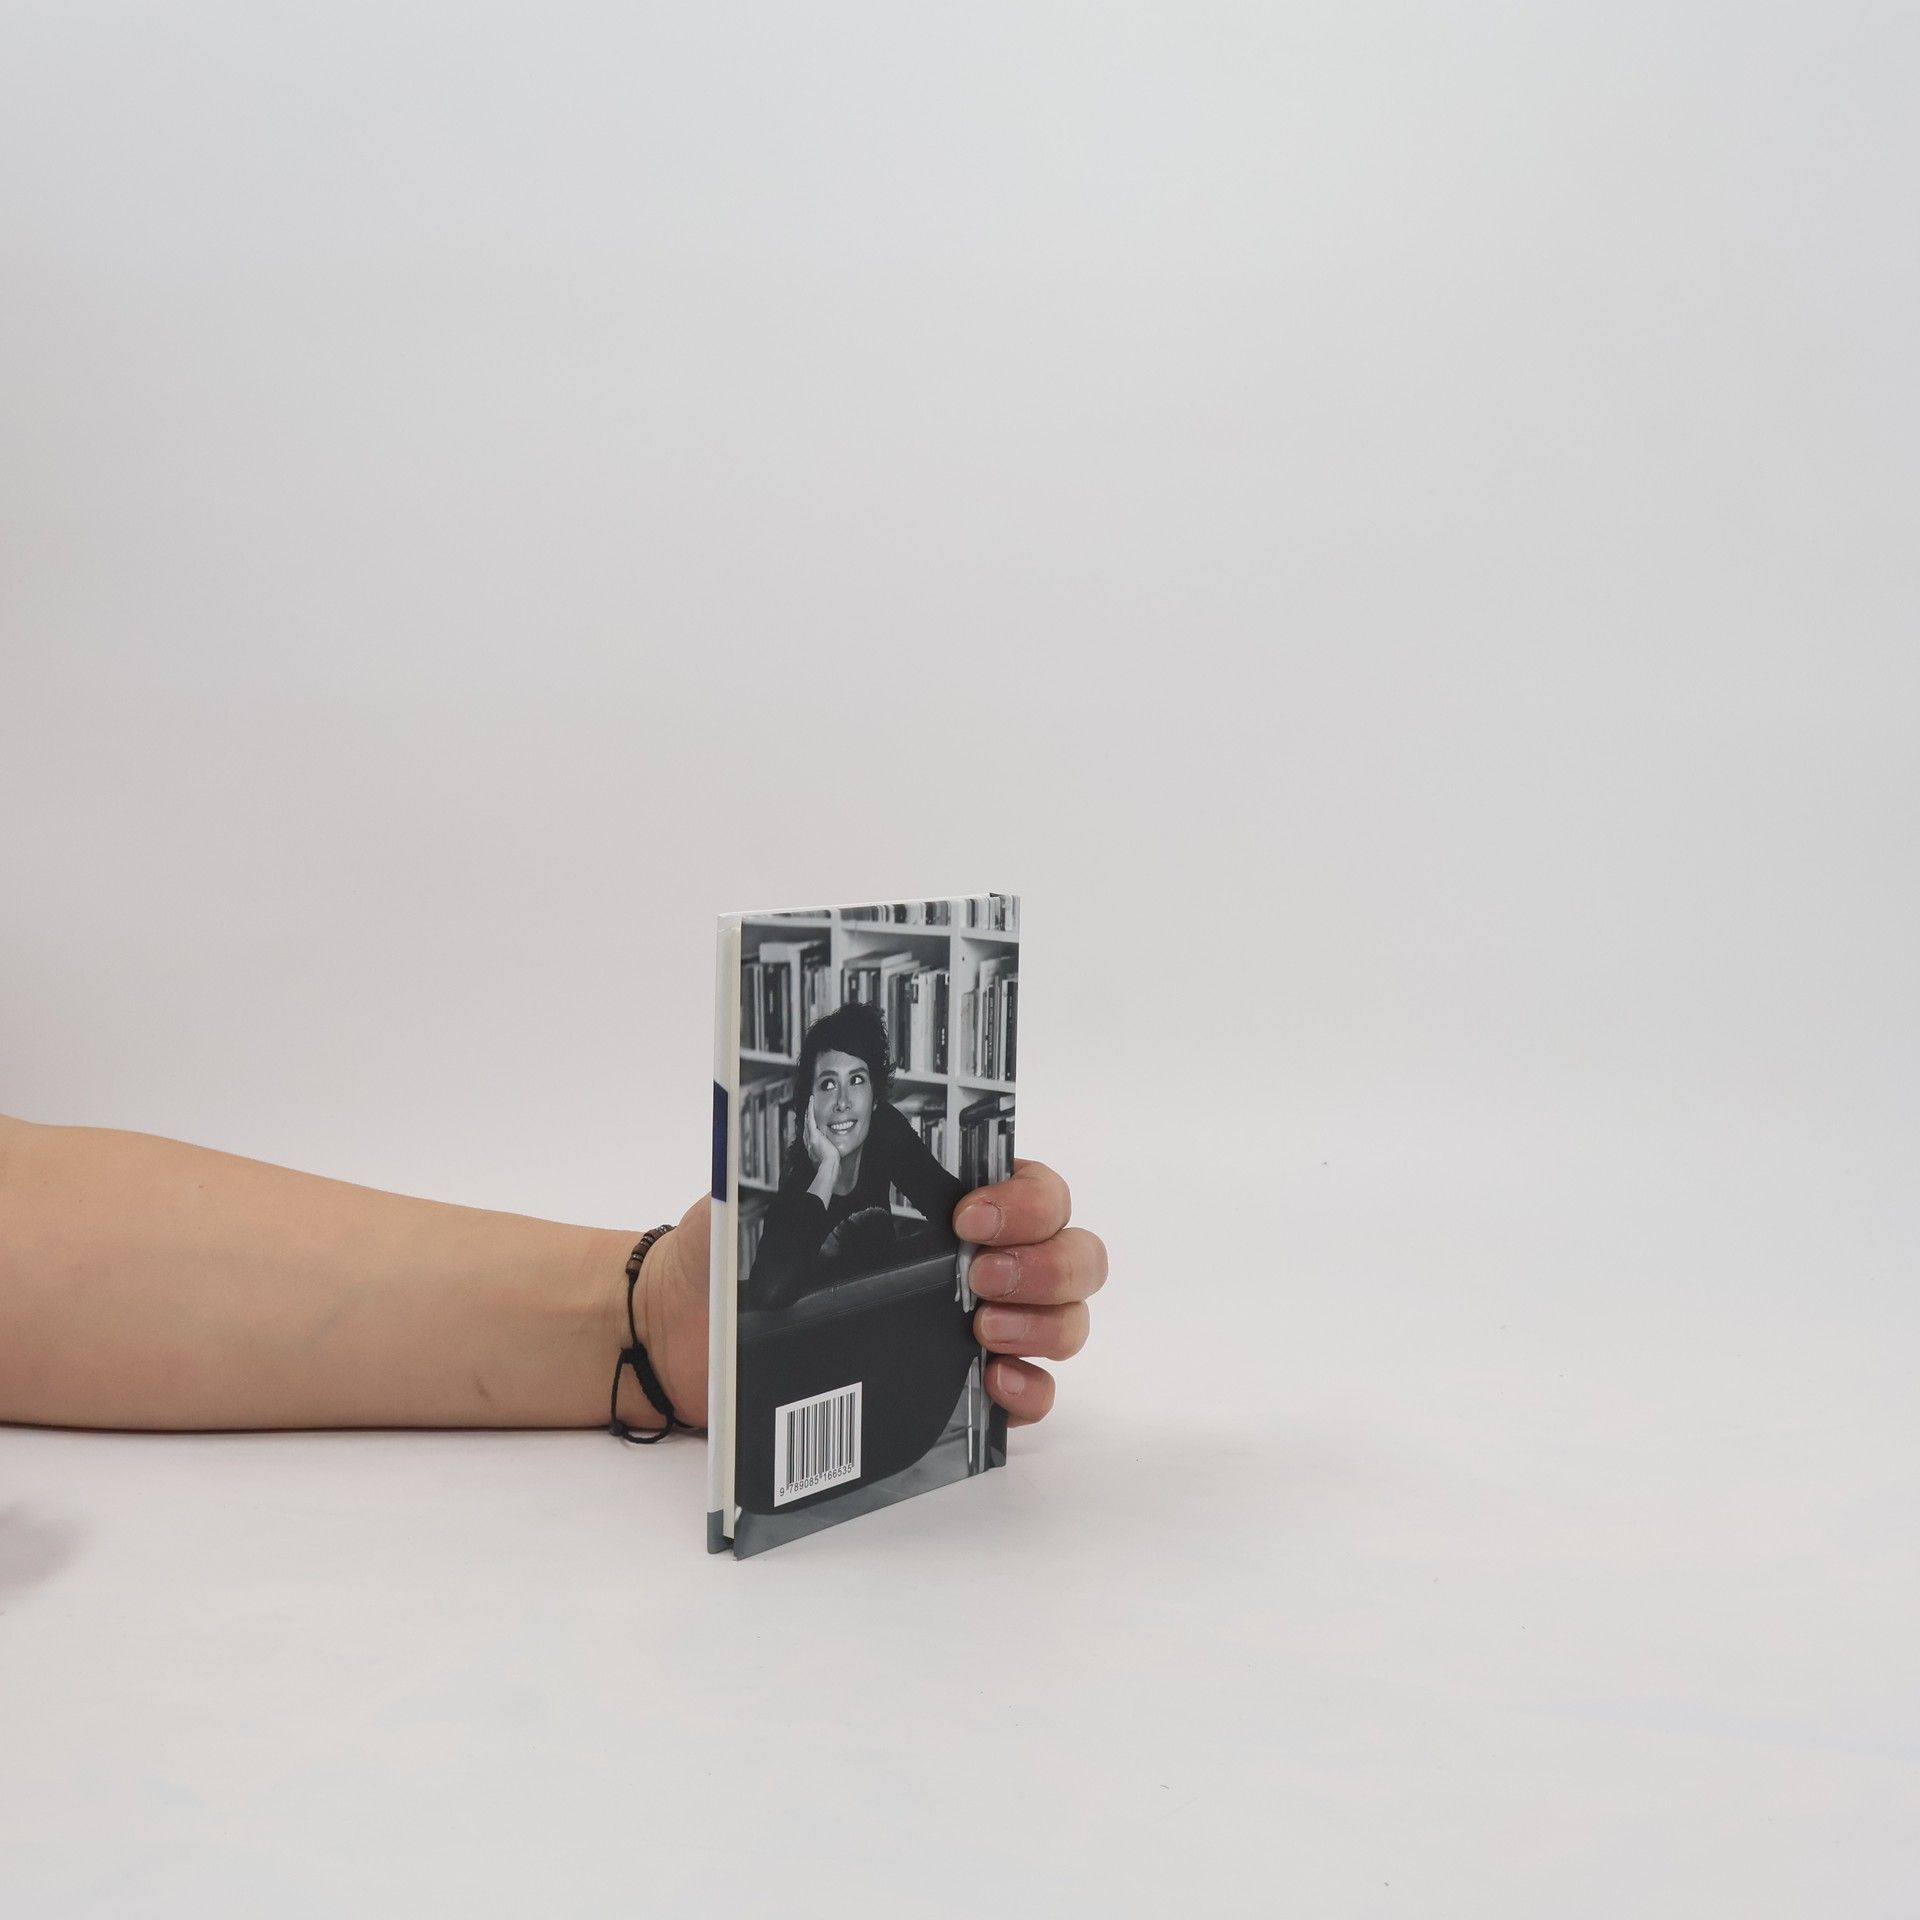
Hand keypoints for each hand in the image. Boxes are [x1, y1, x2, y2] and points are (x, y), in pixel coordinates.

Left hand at [628, 1157, 1102, 1433]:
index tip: (969, 1215)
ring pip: (1067, 1317)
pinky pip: (1032, 1392)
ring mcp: (975, 1324)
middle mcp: (976, 1256)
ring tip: (982, 1332)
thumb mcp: (766, 1190)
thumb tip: (830, 1127)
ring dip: (1045, 1322)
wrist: (679, 1330)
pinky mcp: (956, 1389)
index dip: (1025, 1197)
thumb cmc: (729, 1248)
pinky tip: (995, 1383)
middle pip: (1073, 1249)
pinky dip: (1031, 1389)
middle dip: (1047, 1262)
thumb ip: (808, 1160)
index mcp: (944, 1195)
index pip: (1033, 1182)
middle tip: (978, 1277)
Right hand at [802, 1103, 841, 1186]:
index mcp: (813, 1149)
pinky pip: (810, 1118)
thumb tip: (836, 1160)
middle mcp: (809, 1143)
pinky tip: (811, 1101)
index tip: (810, 1123)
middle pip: (807, 1128)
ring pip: (807, 1122)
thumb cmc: (831, 1165)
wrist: (829, 1165)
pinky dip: (810, 1109)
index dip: (809, 1129)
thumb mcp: (829, 1160)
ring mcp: (810, 1138)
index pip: (810, 1136)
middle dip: (807, 1119)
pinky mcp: (814, 1134)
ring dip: (808, 1112)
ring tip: (809, 1105)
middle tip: (808, 1111)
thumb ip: (830, 1157)